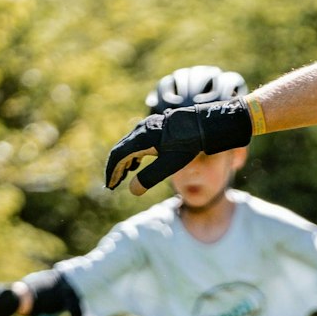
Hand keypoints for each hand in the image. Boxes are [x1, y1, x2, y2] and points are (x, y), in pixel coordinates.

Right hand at [103, 101, 254, 191]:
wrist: (206, 125)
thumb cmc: (190, 145)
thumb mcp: (170, 165)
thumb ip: (149, 178)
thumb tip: (132, 190)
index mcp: (141, 138)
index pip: (118, 157)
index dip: (112, 172)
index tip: (110, 186)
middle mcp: (141, 129)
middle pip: (121, 150)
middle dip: (115, 168)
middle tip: (113, 184)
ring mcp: (148, 125)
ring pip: (129, 144)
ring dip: (124, 161)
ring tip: (123, 175)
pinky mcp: (157, 125)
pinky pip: (137, 140)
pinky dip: (133, 153)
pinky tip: (138, 162)